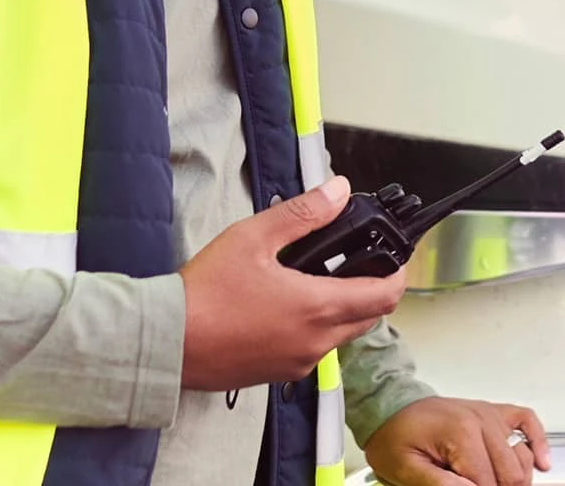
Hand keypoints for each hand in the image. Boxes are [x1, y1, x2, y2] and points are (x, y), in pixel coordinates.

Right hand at [178, 176, 406, 390]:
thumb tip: (337, 191)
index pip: (385, 296)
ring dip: (341, 311)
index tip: (393, 259)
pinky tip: (285, 309)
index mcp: (318, 307)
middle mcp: (316, 342)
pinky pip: (312, 351)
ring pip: (340, 336)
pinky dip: (314, 329)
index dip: (397, 274)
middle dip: (370, 291)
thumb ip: (303, 214)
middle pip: (368, 318)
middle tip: (353, 265)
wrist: (167, 342)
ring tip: (313, 282)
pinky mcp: (277, 374)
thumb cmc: (205, 293)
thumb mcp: (254, 237)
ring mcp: (298, 362)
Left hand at [364, 396, 551, 485]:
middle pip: (511, 475)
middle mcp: (481, 421)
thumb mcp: (404, 468)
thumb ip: (438, 484)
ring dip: (515, 479)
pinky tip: (542, 463)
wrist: (391, 407)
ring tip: (494, 484)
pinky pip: (527, 422)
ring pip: (522, 457)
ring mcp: (490, 415)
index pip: (487, 483)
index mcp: (460, 434)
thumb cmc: (395, 437)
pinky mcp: (494, 413)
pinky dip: (538, 443)